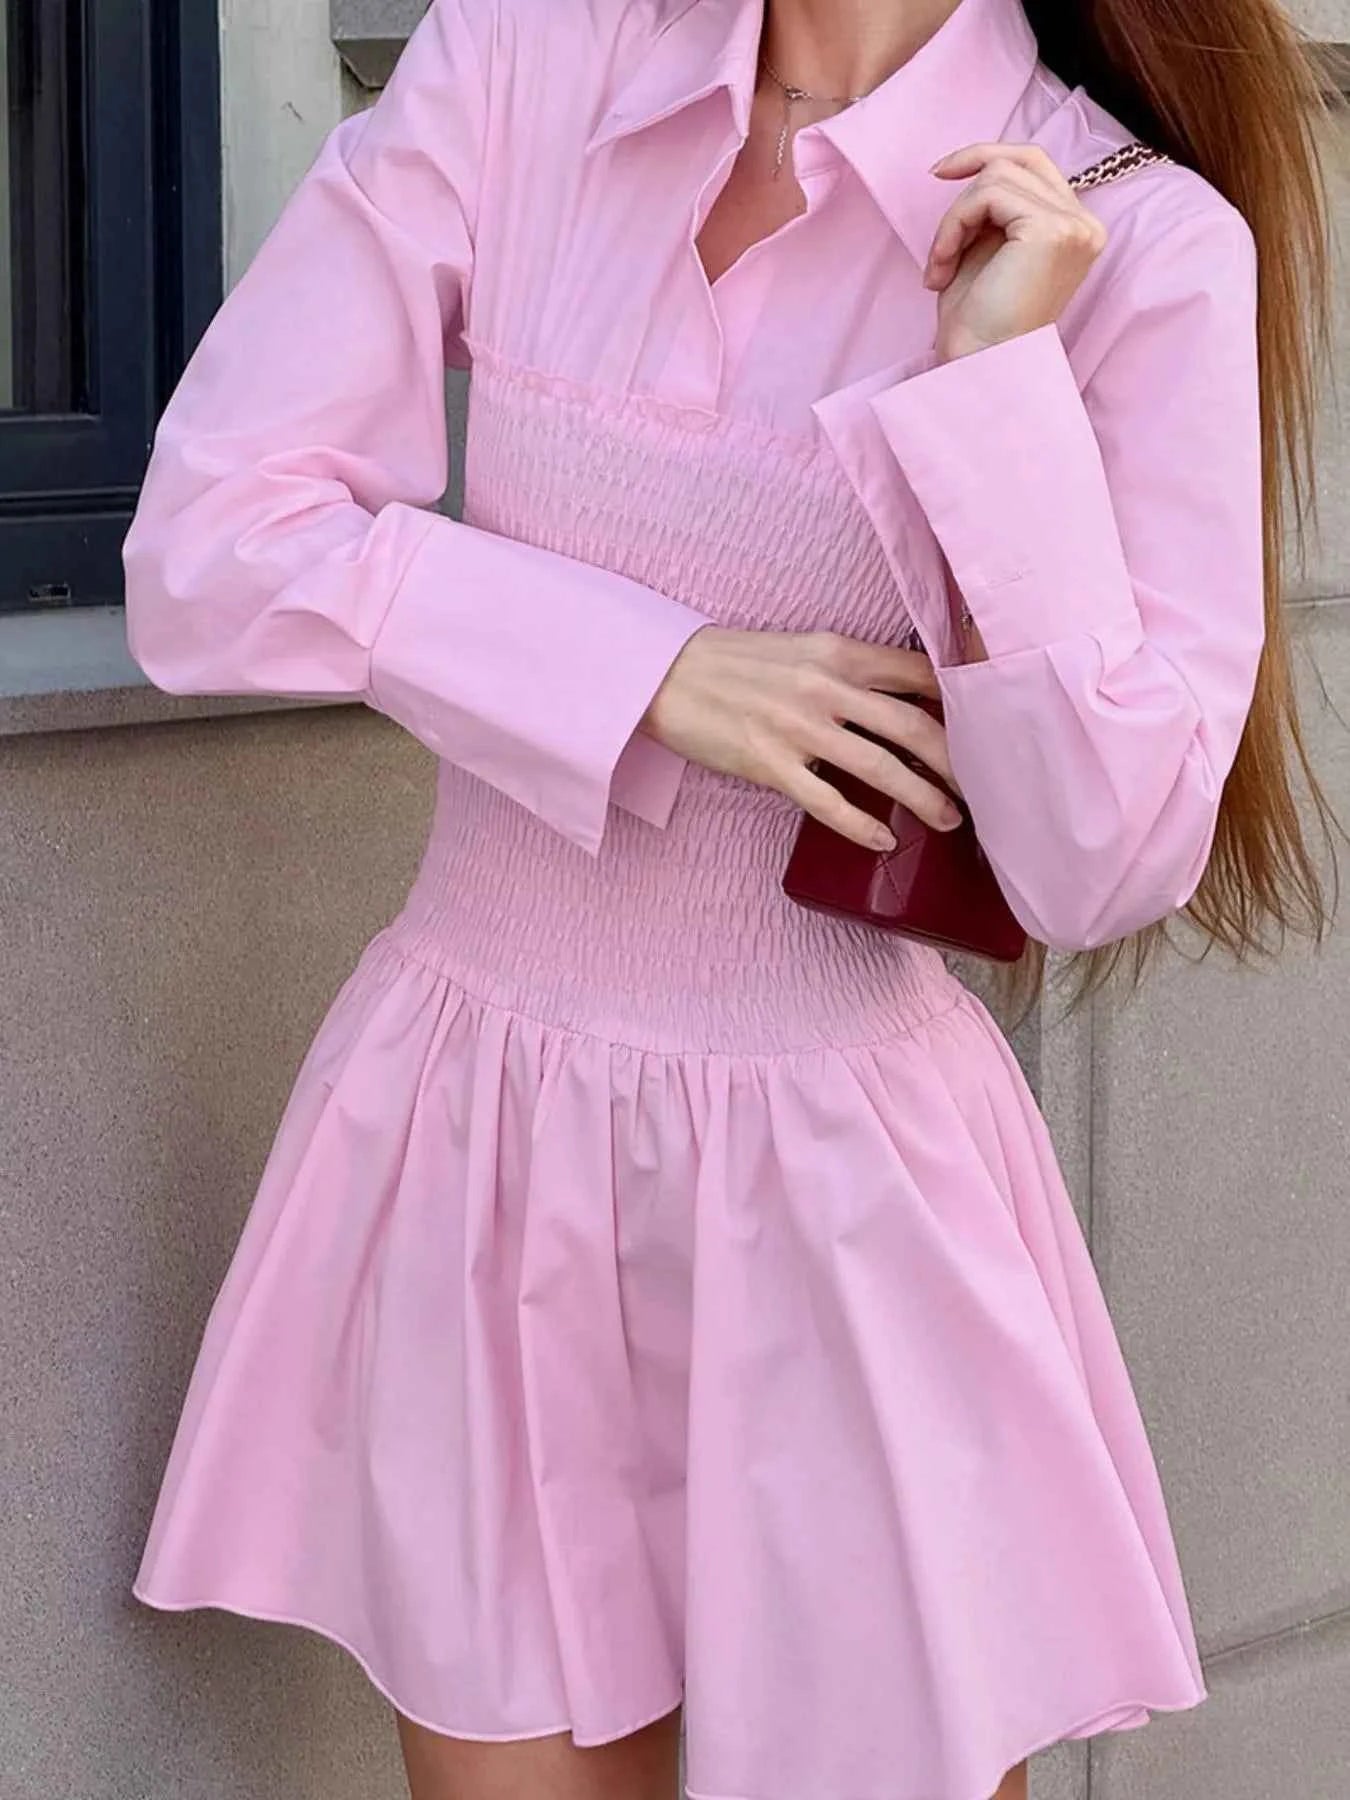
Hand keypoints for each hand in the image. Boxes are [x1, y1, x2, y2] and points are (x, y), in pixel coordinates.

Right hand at [639, 626, 963, 851]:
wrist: (664, 675)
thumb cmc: (734, 664)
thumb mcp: (801, 650)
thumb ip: (849, 669)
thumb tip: (902, 699)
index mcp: (838, 651)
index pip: (919, 673)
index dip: (959, 702)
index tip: (985, 729)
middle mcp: (825, 686)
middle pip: (914, 726)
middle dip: (956, 762)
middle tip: (982, 788)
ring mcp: (798, 727)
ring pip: (881, 767)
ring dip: (924, 798)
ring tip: (949, 819)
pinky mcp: (769, 764)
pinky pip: (828, 802)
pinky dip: (862, 825)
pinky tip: (883, 840)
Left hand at [922, 143, 1106, 363]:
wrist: (979, 366)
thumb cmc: (978, 321)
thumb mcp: (988, 248)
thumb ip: (995, 208)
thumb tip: (977, 164)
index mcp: (1075, 229)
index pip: (1036, 165)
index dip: (988, 156)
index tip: (942, 170)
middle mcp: (1084, 224)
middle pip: (1022, 159)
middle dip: (970, 170)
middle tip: (934, 178)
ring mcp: (1072, 226)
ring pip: (997, 176)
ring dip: (954, 217)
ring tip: (940, 264)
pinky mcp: (1050, 230)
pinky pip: (987, 195)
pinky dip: (953, 226)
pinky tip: (943, 267)